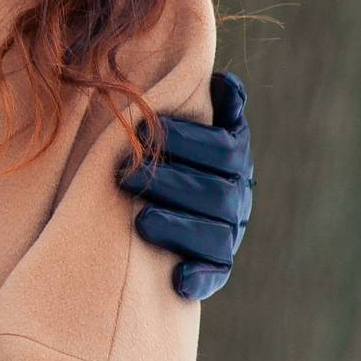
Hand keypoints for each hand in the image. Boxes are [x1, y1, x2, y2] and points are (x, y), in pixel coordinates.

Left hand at [123, 71, 252, 300]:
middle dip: (170, 183)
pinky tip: (177, 278)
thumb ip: (203, 104)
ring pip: (215, 235)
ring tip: (140, 221)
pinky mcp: (216, 266)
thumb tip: (225, 82)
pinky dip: (199, 276)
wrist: (161, 201)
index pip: (225, 148)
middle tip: (123, 176)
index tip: (141, 130)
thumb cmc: (167, 150)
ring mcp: (228, 232)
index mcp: (234, 157)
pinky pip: (215, 274)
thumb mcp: (187, 122)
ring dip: (178, 228)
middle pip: (217, 192)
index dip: (187, 139)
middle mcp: (236, 195)